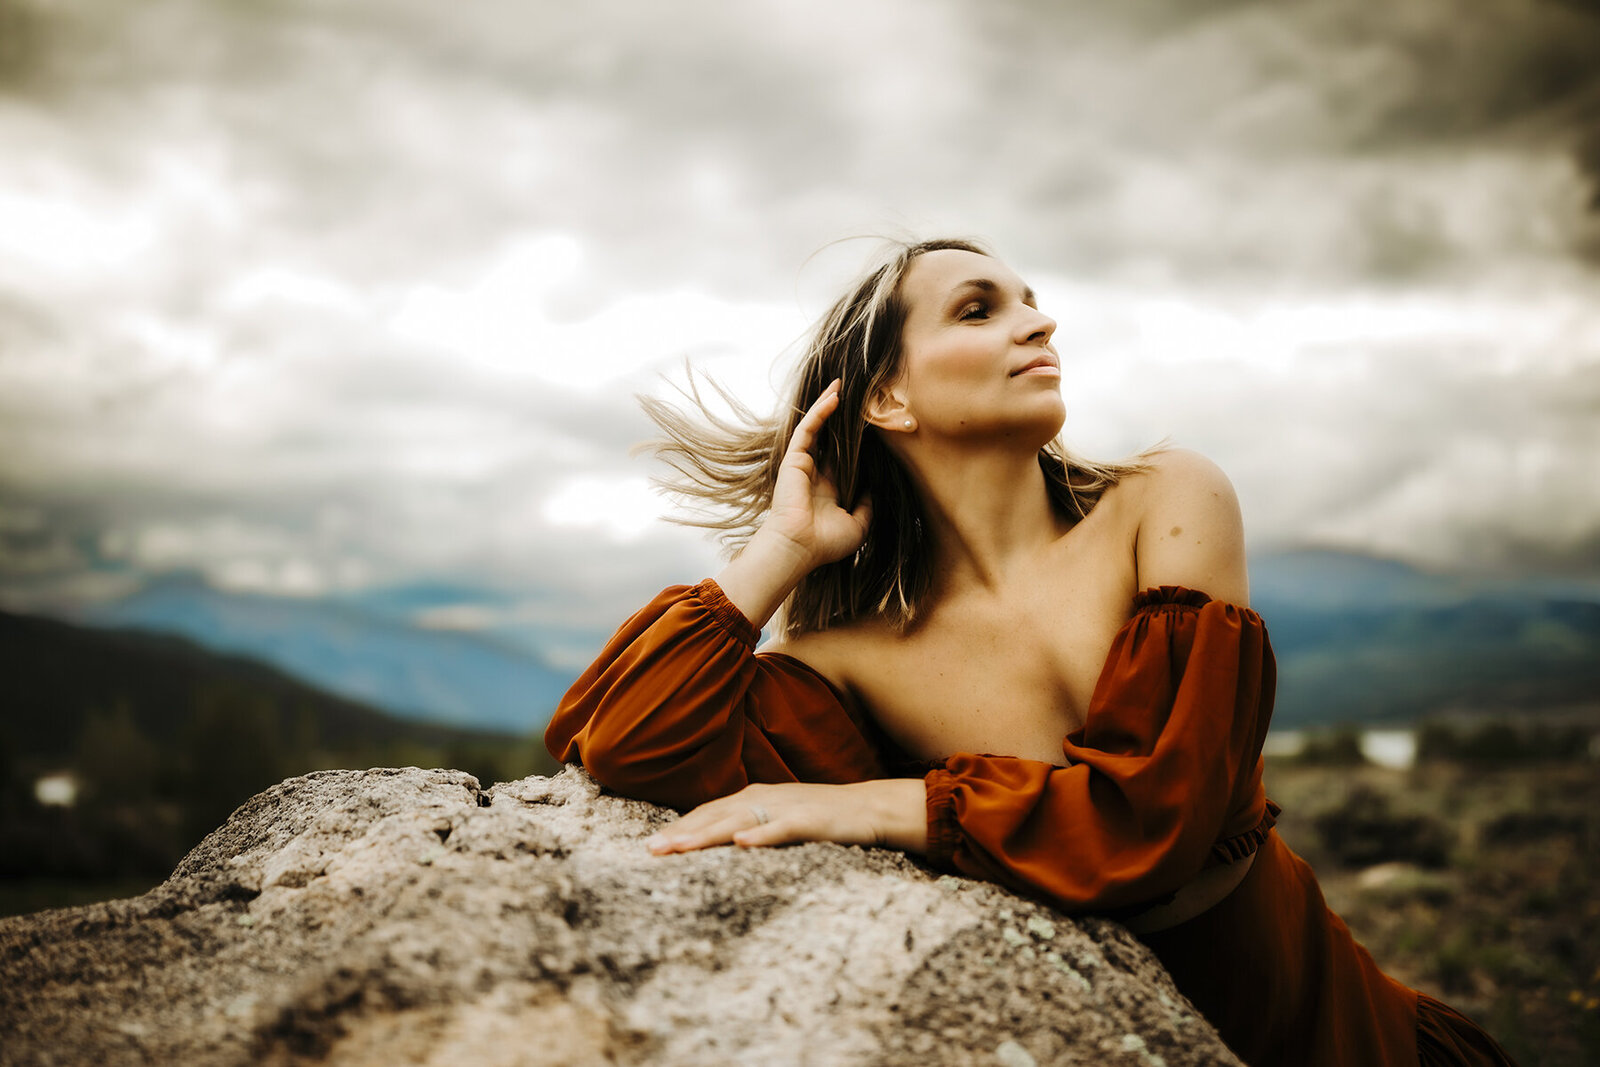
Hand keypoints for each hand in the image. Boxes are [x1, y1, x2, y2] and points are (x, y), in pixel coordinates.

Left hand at [645, 779, 926, 854]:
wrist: (871, 807)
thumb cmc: (821, 818)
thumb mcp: (777, 818)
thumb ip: (748, 824)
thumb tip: (715, 842)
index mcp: (753, 798)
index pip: (707, 812)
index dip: (679, 827)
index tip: (651, 846)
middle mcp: (764, 798)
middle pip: (715, 815)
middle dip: (682, 832)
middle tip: (651, 850)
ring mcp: (786, 807)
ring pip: (740, 820)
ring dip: (708, 834)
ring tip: (680, 847)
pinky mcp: (810, 820)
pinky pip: (782, 828)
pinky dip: (761, 835)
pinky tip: (741, 843)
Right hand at [760, 379, 872, 572]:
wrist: (800, 547)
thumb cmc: (825, 543)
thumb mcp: (858, 525)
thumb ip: (868, 505)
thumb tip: (876, 488)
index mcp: (827, 488)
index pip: (842, 456)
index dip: (854, 439)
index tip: (869, 423)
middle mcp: (814, 473)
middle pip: (829, 435)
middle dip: (839, 415)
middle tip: (854, 394)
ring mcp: (802, 464)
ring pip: (816, 426)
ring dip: (827, 404)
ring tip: (841, 383)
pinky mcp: (794, 458)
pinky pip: (808, 428)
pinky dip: (820, 411)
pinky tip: (833, 396)